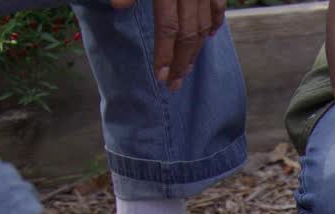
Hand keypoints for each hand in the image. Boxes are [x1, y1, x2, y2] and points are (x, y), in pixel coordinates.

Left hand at [112, 0, 226, 91]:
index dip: (164, 54)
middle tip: (175, 84)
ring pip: (203, 26)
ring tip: (186, 68)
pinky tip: (209, 37)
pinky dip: (215, 23)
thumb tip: (116, 6)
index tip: (161, 77)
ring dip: (195, 50)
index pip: (167, 28)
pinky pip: (218, 7)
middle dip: (181, 63)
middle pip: (188, 35)